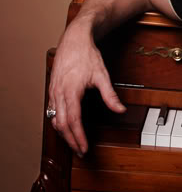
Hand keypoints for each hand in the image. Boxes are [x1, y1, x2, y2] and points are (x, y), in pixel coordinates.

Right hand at [48, 19, 125, 155]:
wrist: (74, 40)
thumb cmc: (87, 55)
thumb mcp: (102, 75)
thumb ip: (110, 95)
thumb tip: (121, 110)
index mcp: (70, 92)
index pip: (73, 121)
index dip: (78, 136)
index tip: (84, 147)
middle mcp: (58, 94)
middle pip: (62, 124)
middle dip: (71, 140)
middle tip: (81, 151)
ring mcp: (53, 92)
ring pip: (54, 119)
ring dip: (64, 133)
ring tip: (74, 143)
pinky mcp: (52, 90)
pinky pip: (52, 111)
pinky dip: (58, 123)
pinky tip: (65, 128)